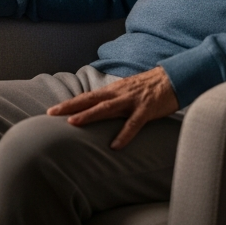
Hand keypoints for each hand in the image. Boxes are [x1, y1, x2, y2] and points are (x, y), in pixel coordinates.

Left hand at [47, 67, 179, 149]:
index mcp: (115, 90)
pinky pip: (134, 123)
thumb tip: (98, 112)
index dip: (70, 103)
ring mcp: (132, 100)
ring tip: (73, 123)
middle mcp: (120, 93)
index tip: (52, 110)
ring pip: (107, 108)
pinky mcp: (147, 109)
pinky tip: (115, 146)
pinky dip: (124, 134)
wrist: (174, 78)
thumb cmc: (151, 88)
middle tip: (51, 113)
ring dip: (89, 115)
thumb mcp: (128, 92)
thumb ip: (114, 101)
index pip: (88, 96)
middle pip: (91, 100)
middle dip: (70, 107)